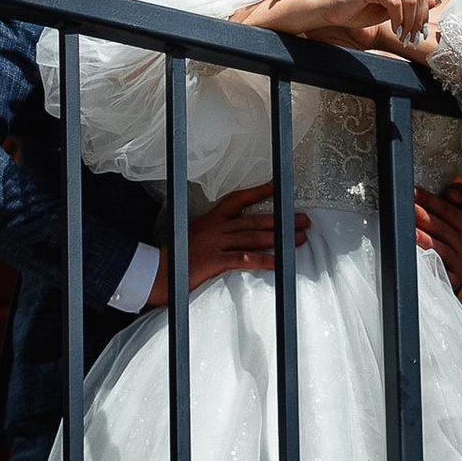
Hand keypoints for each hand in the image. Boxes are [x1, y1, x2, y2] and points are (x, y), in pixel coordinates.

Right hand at [143, 184, 304, 305]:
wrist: (158, 274)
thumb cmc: (178, 258)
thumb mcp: (196, 237)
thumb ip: (216, 233)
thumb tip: (238, 233)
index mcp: (210, 220)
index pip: (237, 199)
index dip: (259, 191)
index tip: (279, 186)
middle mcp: (214, 228)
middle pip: (253, 220)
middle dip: (281, 220)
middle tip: (302, 220)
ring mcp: (214, 243)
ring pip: (252, 237)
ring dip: (279, 239)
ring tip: (298, 239)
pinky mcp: (214, 261)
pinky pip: (244, 259)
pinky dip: (263, 260)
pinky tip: (278, 262)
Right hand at [262, 0, 431, 50]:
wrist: (327, 10)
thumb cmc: (355, 10)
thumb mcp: (388, 10)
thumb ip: (408, 5)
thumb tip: (435, 2)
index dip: (423, 14)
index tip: (419, 33)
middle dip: (418, 21)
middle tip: (413, 39)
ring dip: (409, 22)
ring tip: (404, 37)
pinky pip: (395, 3)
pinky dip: (398, 20)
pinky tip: (394, 30)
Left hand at [416, 183, 461, 297]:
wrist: (456, 268)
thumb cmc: (452, 236)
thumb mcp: (460, 215)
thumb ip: (457, 198)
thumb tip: (451, 190)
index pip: (446, 208)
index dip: (428, 199)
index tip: (412, 191)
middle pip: (439, 225)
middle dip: (420, 215)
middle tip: (404, 206)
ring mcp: (459, 258)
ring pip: (437, 244)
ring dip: (421, 236)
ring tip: (407, 227)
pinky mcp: (452, 274)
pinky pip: (437, 263)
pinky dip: (425, 256)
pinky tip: (413, 249)